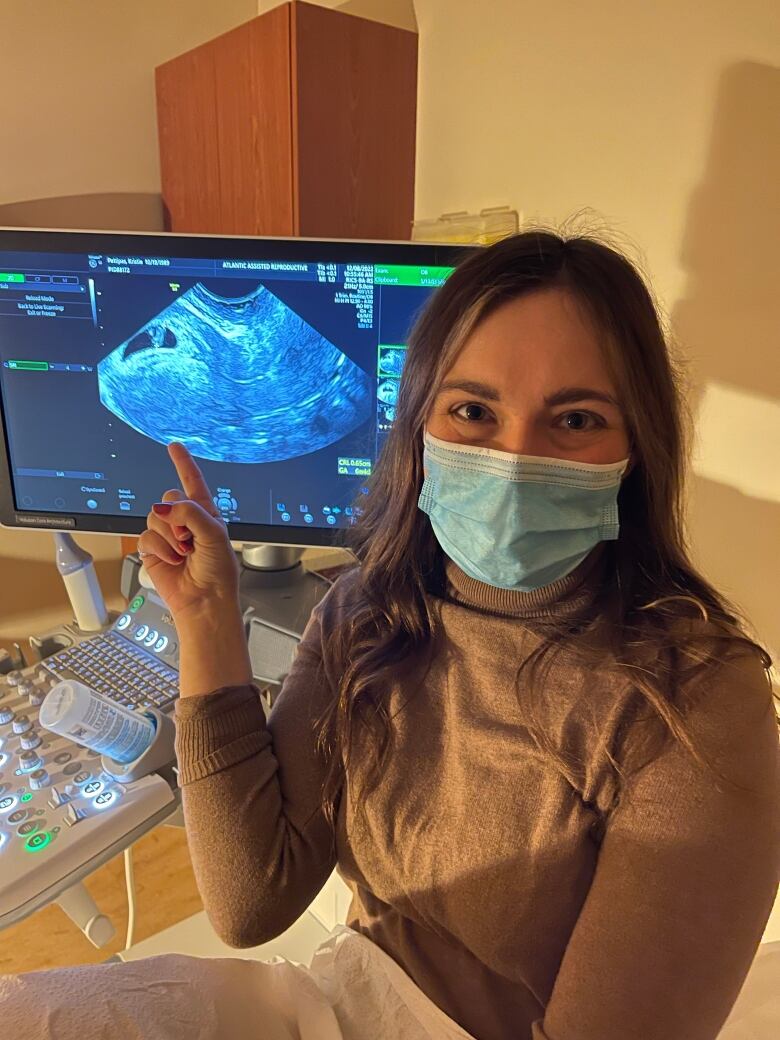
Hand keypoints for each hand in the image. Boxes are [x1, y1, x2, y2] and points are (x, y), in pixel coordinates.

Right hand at [138, 442, 240, 618]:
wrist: (204, 600)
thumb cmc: (218, 572)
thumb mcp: (214, 535)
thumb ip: (191, 513)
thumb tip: (163, 506)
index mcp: (206, 514)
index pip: (193, 482)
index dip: (183, 463)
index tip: (174, 446)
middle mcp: (186, 522)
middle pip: (169, 497)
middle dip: (178, 516)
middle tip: (190, 537)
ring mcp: (168, 535)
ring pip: (155, 516)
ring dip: (170, 536)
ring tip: (184, 552)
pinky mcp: (153, 550)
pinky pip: (146, 536)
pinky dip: (161, 548)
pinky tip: (173, 559)